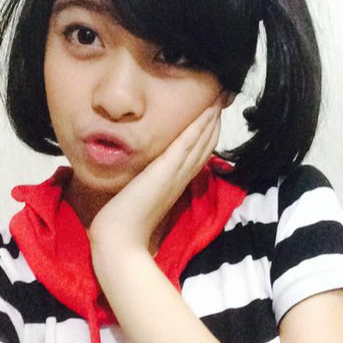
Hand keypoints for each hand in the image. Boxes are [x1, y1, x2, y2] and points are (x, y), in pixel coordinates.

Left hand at [88, 99, 221, 252]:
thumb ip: (149, 183)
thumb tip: (148, 173)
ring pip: (201, 143)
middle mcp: (181, 178)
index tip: (213, 117)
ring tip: (218, 101)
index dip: (208, 136)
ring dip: (211, 121)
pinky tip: (206, 112)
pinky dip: (198, 128)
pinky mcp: (165, 171)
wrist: (119, 241)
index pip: (199, 155)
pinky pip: (186, 145)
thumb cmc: (125, 223)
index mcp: (177, 184)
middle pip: (205, 147)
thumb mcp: (142, 197)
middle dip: (214, 124)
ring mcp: (175, 174)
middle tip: (222, 102)